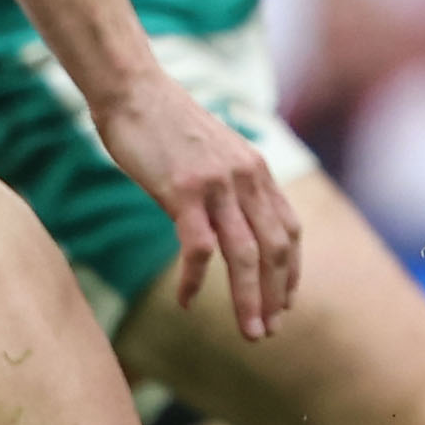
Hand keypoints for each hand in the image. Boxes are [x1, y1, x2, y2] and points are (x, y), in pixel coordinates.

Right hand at [90, 64, 301, 340]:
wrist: (133, 91)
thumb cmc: (166, 125)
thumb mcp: (213, 153)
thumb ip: (231, 185)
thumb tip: (234, 221)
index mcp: (256, 170)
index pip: (289, 229)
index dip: (291, 272)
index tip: (286, 304)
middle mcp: (246, 177)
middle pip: (275, 249)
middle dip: (276, 296)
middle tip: (267, 332)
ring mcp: (217, 184)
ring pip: (244, 255)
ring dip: (249, 300)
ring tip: (249, 333)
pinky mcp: (184, 190)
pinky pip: (199, 249)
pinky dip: (195, 281)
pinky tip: (187, 302)